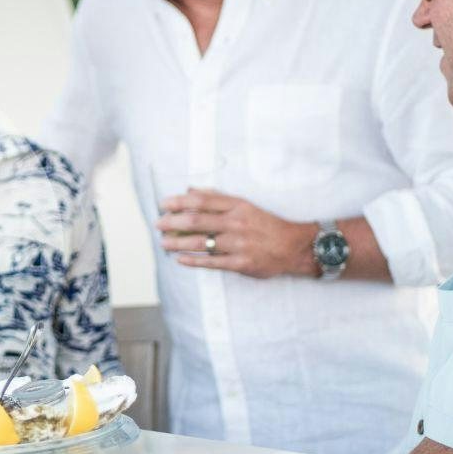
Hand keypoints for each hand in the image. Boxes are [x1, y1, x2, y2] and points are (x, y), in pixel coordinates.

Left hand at [157, 189, 313, 279]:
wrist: (293, 247)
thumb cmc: (266, 225)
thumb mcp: (245, 206)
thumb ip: (217, 198)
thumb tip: (190, 190)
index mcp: (238, 206)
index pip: (202, 200)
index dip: (179, 202)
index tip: (163, 204)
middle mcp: (237, 223)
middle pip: (197, 220)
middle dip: (173, 222)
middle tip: (158, 224)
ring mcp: (238, 244)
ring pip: (200, 242)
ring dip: (178, 243)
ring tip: (163, 243)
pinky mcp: (241, 263)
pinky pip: (212, 262)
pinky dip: (193, 261)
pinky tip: (180, 259)